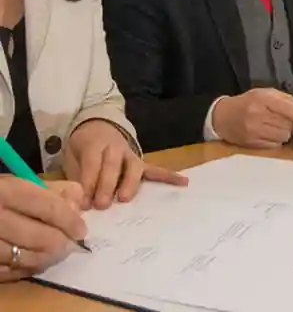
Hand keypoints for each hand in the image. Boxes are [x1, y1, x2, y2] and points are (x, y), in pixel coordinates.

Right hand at [0, 177, 85, 281]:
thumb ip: (52, 189)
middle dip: (61, 243)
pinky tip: (34, 261)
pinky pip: (9, 273)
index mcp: (5, 192)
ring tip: (56, 253)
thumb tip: (78, 204)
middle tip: (71, 244)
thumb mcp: (17, 182)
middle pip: (41, 237)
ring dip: (47, 258)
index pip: (48, 208)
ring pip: (26, 259)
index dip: (69, 220)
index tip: (82, 230)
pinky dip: (26, 269)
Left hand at [64, 120, 188, 210]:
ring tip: (125, 199)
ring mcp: (131, 154)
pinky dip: (169, 176)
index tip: (84, 202)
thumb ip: (75, 174)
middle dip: (107, 185)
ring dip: (130, 183)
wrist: (98, 125)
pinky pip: (156, 169)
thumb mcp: (72, 155)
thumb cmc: (83, 145)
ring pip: (133, 167)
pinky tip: (183, 182)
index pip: (92, 163)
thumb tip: (76, 200)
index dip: (88, 182)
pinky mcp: (141, 162)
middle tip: (101, 205)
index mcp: (95, 143)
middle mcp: (115, 147)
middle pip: (113, 165)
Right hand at [212, 88, 292, 148]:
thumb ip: (286, 101)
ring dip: (285, 133)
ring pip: (283, 136)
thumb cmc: (248, 102)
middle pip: (288, 125)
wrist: (223, 117)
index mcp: (262, 98)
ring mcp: (254, 131)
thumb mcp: (265, 93)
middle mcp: (257, 115)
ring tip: (278, 127)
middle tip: (288, 122)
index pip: (288, 109)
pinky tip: (271, 134)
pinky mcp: (252, 144)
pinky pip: (275, 145)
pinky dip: (277, 140)